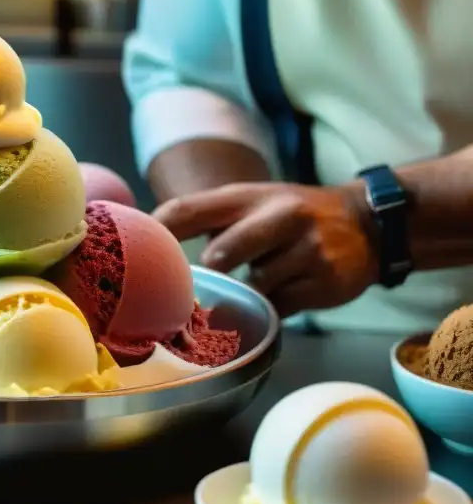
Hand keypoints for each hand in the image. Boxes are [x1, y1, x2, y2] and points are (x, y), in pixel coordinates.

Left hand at [152, 182, 378, 317]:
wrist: (368, 224)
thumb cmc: (292, 215)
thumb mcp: (252, 201)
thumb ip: (207, 218)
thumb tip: (153, 244)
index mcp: (249, 196)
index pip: (188, 209)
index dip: (158, 232)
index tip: (135, 254)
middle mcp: (279, 217)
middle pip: (222, 254)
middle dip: (212, 272)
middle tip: (207, 280)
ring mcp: (305, 251)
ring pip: (254, 286)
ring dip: (251, 289)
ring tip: (269, 273)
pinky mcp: (323, 285)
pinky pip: (280, 308)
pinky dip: (274, 306)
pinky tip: (288, 287)